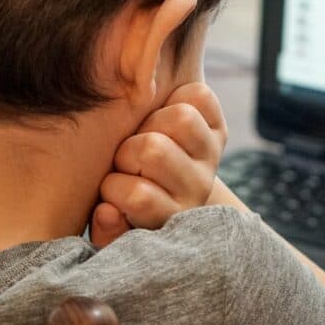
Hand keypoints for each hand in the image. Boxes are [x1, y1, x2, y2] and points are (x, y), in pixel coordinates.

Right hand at [90, 82, 227, 247]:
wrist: (162, 186)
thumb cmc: (124, 204)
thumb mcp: (114, 225)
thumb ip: (106, 228)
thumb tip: (107, 211)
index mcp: (170, 216)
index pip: (139, 197)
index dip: (113, 187)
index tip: (110, 190)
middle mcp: (197, 188)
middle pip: (155, 150)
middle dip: (127, 150)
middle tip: (125, 161)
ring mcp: (210, 156)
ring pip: (181, 118)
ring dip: (151, 121)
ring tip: (142, 135)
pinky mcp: (218, 129)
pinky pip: (199, 96)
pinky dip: (177, 96)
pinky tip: (162, 116)